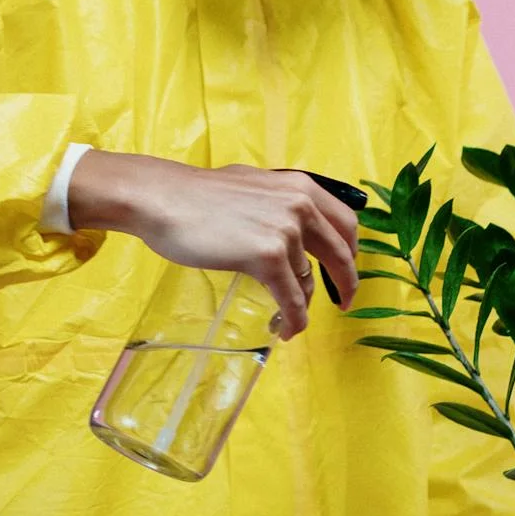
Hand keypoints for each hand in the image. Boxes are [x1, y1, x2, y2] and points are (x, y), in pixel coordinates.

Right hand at [66, 152, 357, 338]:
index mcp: (301, 186)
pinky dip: (294, 320)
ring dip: (301, 305)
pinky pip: (292, 299)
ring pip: (308, 281)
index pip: (346, 222)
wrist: (163, 199)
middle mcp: (301, 205)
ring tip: (287, 319)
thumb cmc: (198, 195)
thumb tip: (294, 223)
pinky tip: (285, 329)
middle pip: (341, 254)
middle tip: (344, 302)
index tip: (345, 269)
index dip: (350, 251)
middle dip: (346, 283)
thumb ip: (280, 201)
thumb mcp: (253, 185)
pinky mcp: (267, 256)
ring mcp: (286, 231)